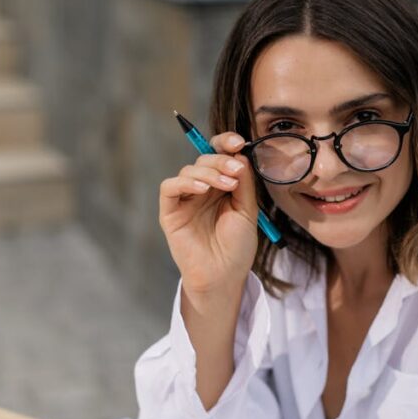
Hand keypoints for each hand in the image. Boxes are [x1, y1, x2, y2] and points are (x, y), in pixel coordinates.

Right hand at [159, 132, 257, 295]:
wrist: (224, 276)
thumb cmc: (237, 247)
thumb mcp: (247, 211)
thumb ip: (244, 183)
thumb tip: (240, 154)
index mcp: (221, 186)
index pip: (218, 154)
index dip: (226, 143)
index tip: (240, 143)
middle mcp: (202, 189)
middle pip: (205, 159)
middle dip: (221, 160)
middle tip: (237, 170)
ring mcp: (185, 200)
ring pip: (189, 170)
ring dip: (209, 172)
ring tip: (228, 186)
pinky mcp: (170, 212)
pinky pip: (169, 187)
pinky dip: (185, 182)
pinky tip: (203, 190)